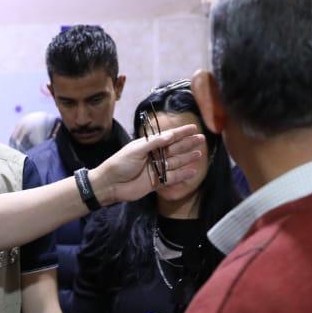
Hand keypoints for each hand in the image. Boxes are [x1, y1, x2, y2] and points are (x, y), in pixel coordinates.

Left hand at [89, 126, 204, 204]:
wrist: (110, 185)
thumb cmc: (120, 164)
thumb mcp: (136, 150)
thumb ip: (154, 143)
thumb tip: (170, 136)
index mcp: (148, 145)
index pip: (168, 137)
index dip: (180, 133)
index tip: (193, 128)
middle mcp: (154, 156)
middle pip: (174, 149)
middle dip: (187, 144)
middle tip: (201, 139)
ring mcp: (156, 169)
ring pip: (175, 163)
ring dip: (187, 158)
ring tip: (199, 153)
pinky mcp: (156, 183)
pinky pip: (172, 178)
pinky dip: (182, 175)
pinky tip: (193, 171)